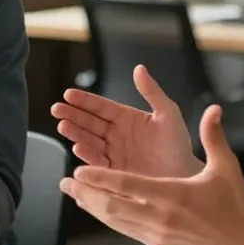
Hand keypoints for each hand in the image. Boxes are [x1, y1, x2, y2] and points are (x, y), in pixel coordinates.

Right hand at [51, 64, 201, 178]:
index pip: (101, 106)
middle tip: (58, 110)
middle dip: (73, 115)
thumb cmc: (178, 144)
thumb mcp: (168, 113)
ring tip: (64, 126)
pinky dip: (86, 155)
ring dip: (75, 133)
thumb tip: (139, 68)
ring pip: (89, 140)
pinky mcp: (113, 172)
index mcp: (126, 118)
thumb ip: (152, 91)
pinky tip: (78, 148)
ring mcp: (113, 153)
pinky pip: (97, 162)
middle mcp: (116, 135)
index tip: (68, 94)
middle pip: (89, 122)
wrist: (185, 176)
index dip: (85, 100)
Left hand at [60, 104, 243, 244]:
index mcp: (174, 196)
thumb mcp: (226, 165)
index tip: (79, 171)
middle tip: (66, 182)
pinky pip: (125, 230)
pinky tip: (97, 209)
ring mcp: (158, 235)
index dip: (101, 179)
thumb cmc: (235, 201)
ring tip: (74, 194)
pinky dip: (108, 218)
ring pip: (116, 221)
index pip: (128, 186)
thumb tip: (214, 108)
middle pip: (113, 206)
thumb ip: (213, 136)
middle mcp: (161, 218)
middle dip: (87, 194)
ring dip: (92, 207)